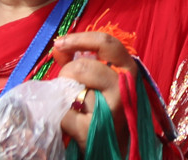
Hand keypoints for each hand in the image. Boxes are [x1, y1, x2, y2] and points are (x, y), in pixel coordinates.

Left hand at [54, 31, 131, 145]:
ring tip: (69, 103)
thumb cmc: (107, 111)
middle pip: (84, 66)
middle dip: (66, 73)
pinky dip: (60, 116)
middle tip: (65, 84)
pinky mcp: (95, 129)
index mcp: (128, 71)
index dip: (80, 39)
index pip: (108, 44)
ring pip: (74, 88)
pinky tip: (68, 122)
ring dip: (63, 94)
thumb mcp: (101, 84)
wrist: (116, 150)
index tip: (59, 43)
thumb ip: (82, 63)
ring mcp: (112, 109)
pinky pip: (65, 113)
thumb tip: (59, 48)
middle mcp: (125, 88)